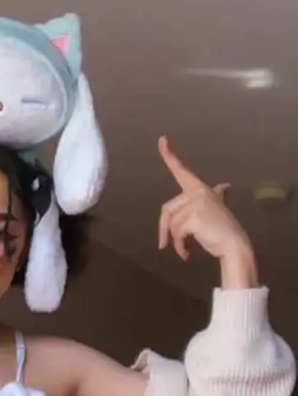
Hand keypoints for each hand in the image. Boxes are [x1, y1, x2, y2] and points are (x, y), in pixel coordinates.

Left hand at [157, 137, 252, 262]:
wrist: (234, 244)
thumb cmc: (223, 228)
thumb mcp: (217, 207)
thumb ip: (216, 195)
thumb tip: (225, 186)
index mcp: (200, 188)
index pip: (181, 171)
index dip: (169, 156)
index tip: (161, 141)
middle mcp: (197, 191)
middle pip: (167, 209)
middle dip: (163, 229)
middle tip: (164, 245)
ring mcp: (196, 203)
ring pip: (171, 223)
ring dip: (174, 240)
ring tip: (182, 250)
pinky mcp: (193, 216)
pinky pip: (177, 233)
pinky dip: (179, 246)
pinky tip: (186, 254)